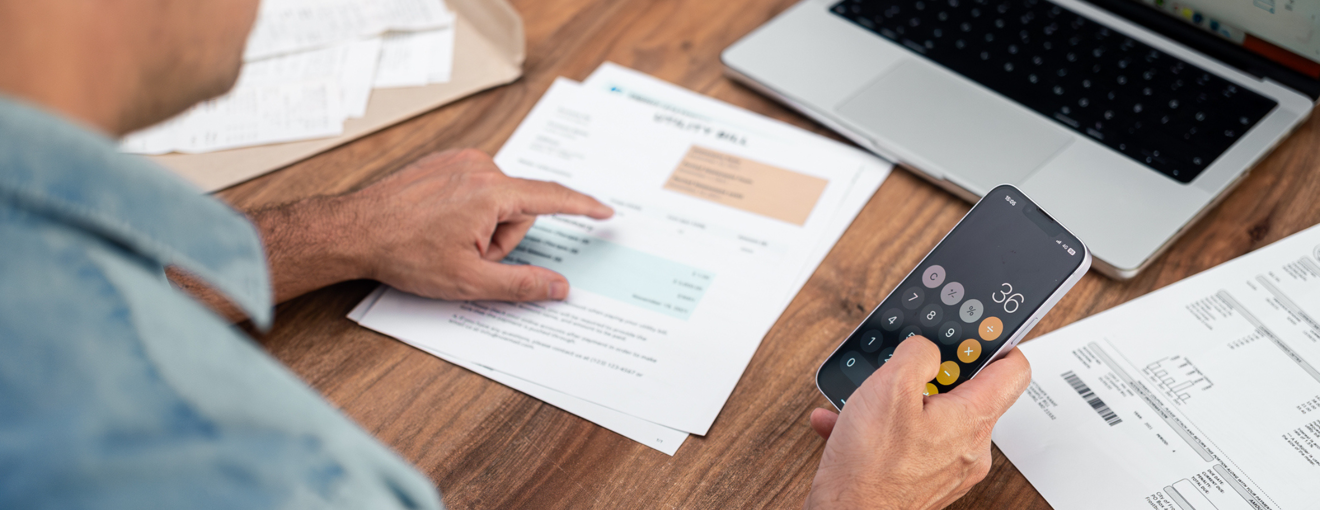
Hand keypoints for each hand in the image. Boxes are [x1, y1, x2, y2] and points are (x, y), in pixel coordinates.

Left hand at [339, 148, 613, 300]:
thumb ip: (522, 285)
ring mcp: (460, 160)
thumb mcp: (469, 281)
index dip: (583, 207)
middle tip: (469, 255)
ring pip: (498, 199)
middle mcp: (479, 167)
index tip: (605, 212)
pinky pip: (476, 187)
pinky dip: (468, 209)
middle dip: (503, 237)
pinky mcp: (444, 161)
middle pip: (520, 208)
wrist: (354, 231)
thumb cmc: (404, 253)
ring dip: (484, 225)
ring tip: (448, 240)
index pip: (553, 197)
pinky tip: (439, 225)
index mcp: (492, 193)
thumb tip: (559, 287)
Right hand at [803, 337, 1030, 509]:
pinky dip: (883, 429)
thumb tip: (926, 348)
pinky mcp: (926, 481)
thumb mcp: (889, 386)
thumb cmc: (870, 466)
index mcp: (972, 419)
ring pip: (932, 418)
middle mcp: (970, 447)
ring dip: (897, 402)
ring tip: (867, 399)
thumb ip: (918, 354)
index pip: (1013, 370)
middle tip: (903, 368)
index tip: (978, 332)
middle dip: (930, 374)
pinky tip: (850, 424)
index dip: (998, 343)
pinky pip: (911, 443)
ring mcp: (949, 468)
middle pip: (967, 392)